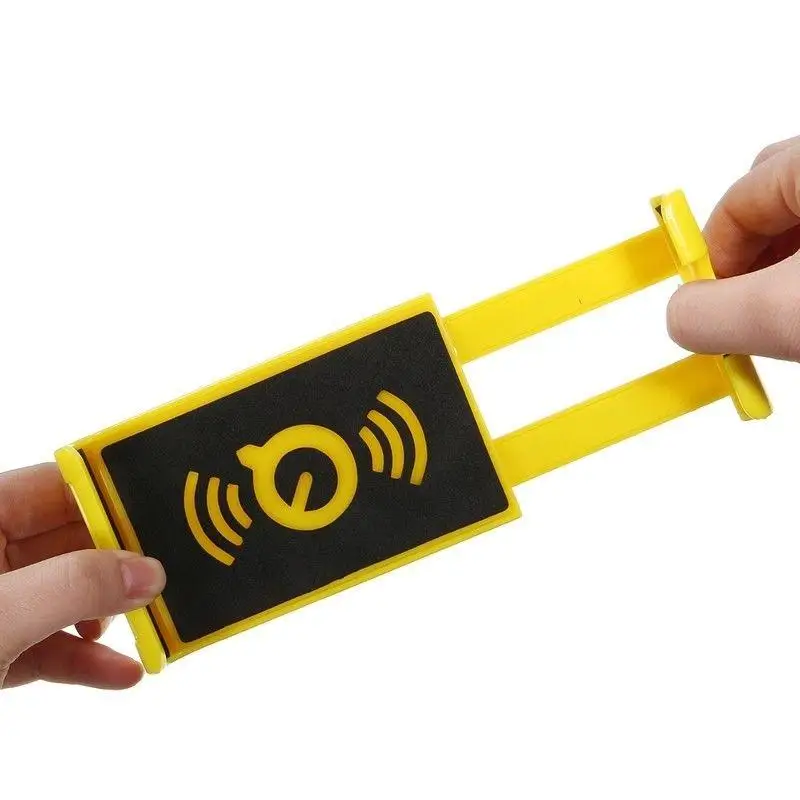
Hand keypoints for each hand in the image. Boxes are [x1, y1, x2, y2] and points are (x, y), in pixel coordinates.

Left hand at [0, 463, 165, 689]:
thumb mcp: (1, 615)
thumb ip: (74, 587)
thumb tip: (146, 573)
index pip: (58, 487)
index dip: (111, 497)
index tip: (162, 513)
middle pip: (73, 544)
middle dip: (121, 566)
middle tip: (166, 578)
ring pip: (67, 598)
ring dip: (111, 617)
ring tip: (150, 628)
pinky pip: (52, 645)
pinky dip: (87, 659)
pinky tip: (123, 671)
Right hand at [668, 136, 799, 359]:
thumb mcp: (789, 311)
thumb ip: (714, 313)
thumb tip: (681, 315)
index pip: (738, 201)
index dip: (714, 261)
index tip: (716, 308)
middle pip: (774, 197)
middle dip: (754, 257)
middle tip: (760, 307)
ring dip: (791, 267)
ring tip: (797, 313)